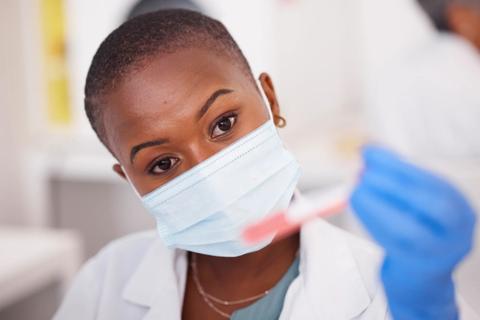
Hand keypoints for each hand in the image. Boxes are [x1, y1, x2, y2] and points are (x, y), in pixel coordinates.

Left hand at [350, 145, 475, 319]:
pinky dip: (371, 221)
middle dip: (394, 184)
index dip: (399, 165)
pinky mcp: (416, 267)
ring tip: (355, 189)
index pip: (433, 182)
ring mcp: (439, 253)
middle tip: (363, 172)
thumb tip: (368, 151)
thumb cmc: (417, 232)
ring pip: (408, 229)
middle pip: (430, 204)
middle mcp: (457, 231)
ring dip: (376, 205)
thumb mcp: (416, 203)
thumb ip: (398, 179)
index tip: (369, 152)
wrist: (421, 280)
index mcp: (459, 208)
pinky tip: (357, 205)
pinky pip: (392, 244)